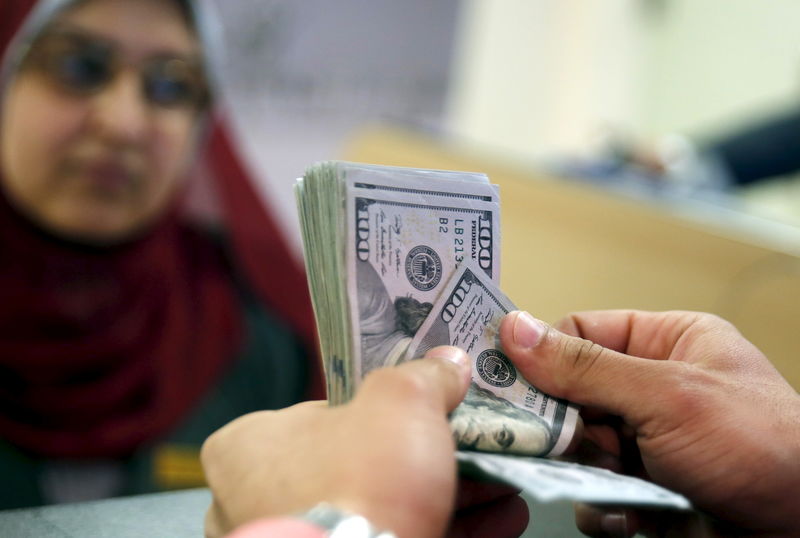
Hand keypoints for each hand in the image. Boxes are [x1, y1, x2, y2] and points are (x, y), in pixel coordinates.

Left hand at [202, 346, 526, 537]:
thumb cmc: (359, 480)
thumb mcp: (401, 400)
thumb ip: (424, 375)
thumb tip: (448, 364)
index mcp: (250, 444)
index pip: (327, 413)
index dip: (387, 411)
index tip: (434, 412)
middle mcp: (259, 498)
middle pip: (367, 465)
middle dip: (433, 460)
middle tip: (478, 450)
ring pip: (388, 508)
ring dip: (456, 497)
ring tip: (502, 488)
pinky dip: (452, 530)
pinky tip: (497, 521)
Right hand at [499, 310, 799, 536]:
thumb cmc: (761, 447)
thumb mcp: (667, 394)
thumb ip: (585, 366)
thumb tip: (515, 330)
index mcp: (666, 343)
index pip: (580, 332)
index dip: (542, 354)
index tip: (506, 378)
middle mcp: (653, 388)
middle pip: (570, 393)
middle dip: (564, 424)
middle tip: (559, 441)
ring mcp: (648, 441)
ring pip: (576, 446)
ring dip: (585, 470)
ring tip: (617, 480)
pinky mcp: (646, 488)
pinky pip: (594, 490)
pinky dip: (602, 506)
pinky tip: (632, 513)